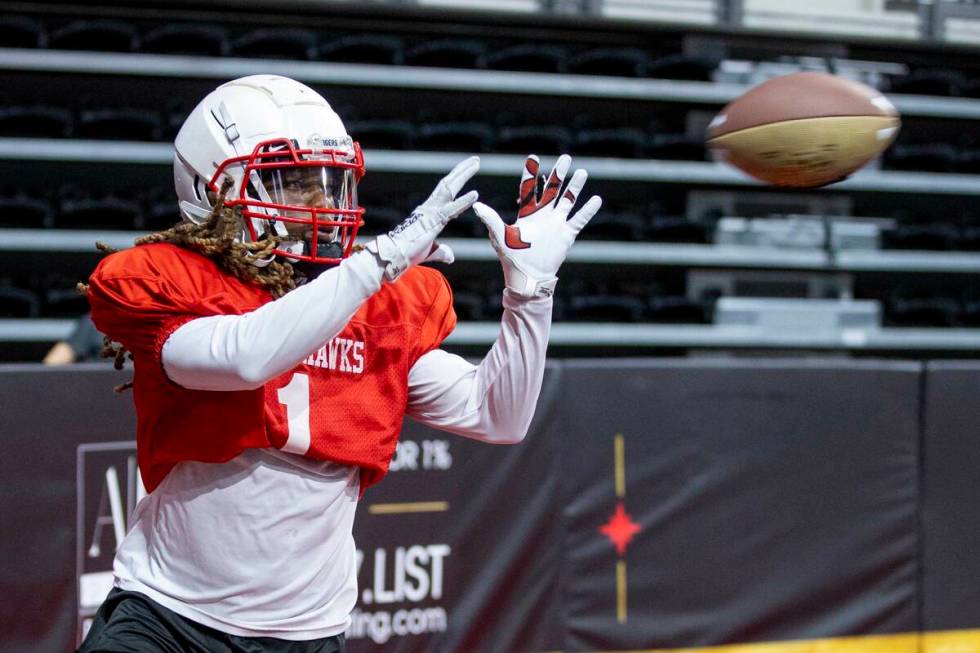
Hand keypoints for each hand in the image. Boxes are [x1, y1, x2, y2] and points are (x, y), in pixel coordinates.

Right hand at [368, 156, 478, 281]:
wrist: (393, 255)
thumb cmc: (408, 252)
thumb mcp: (430, 251)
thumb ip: (441, 251)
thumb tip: (451, 257)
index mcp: (429, 212)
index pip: (446, 192)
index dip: (457, 181)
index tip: (467, 172)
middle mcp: (430, 207)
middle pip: (448, 184)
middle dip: (462, 171)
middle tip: (476, 159)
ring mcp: (431, 212)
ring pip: (449, 188)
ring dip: (463, 174)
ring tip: (476, 163)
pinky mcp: (432, 221)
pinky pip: (451, 209)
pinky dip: (464, 201)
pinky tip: (475, 194)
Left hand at [473, 154, 600, 297]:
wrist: (527, 276)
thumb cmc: (511, 257)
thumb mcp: (500, 236)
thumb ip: (491, 219)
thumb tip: (476, 206)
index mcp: (527, 213)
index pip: (530, 189)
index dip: (532, 174)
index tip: (534, 157)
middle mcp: (543, 215)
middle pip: (553, 189)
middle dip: (559, 174)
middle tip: (565, 157)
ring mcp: (556, 223)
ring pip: (568, 200)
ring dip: (575, 187)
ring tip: (583, 172)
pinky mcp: (567, 234)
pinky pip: (579, 219)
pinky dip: (587, 210)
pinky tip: (596, 199)